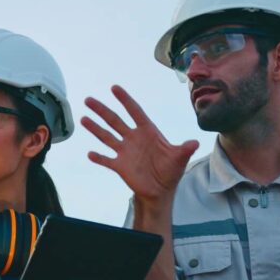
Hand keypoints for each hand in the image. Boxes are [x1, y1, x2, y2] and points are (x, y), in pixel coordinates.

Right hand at [82, 85, 198, 204]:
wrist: (160, 190)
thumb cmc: (171, 171)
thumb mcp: (180, 159)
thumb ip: (184, 149)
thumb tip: (195, 143)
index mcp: (147, 132)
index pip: (135, 111)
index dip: (125, 100)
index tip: (114, 88)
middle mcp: (133, 138)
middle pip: (115, 120)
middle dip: (102, 110)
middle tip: (89, 100)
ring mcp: (125, 151)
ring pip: (107, 136)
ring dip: (95, 128)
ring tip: (83, 119)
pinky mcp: (120, 166)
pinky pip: (106, 159)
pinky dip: (98, 157)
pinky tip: (90, 153)